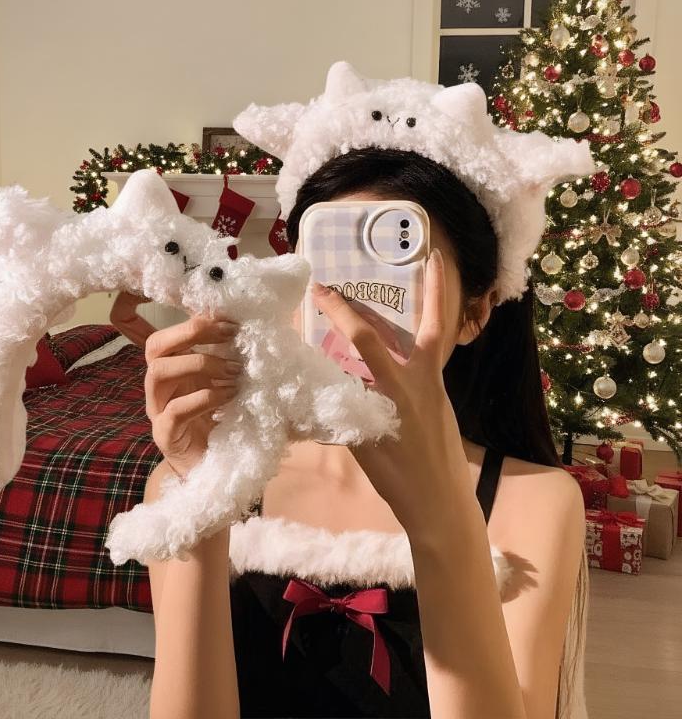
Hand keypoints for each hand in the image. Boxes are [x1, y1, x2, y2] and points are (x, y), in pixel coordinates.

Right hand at [144, 314, 242, 479]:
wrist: (217, 477)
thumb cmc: (227, 428)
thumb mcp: (232, 389)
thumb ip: (235, 363)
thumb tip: (258, 332)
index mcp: (174, 373)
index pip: (166, 337)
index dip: (192, 321)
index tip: (229, 319)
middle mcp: (160, 389)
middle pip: (155, 347)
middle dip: (191, 332)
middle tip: (229, 335)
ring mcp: (158, 412)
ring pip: (159, 372)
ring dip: (200, 363)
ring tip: (234, 371)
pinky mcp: (166, 436)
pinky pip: (175, 409)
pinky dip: (205, 397)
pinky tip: (230, 397)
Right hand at [310, 247, 460, 524]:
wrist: (442, 506)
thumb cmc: (400, 481)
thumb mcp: (363, 444)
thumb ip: (344, 409)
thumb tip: (319, 386)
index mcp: (398, 390)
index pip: (366, 341)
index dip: (341, 313)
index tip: (321, 292)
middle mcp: (423, 380)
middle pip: (425, 325)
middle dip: (427, 289)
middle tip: (432, 256)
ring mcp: (437, 387)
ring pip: (436, 335)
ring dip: (436, 302)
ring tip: (436, 270)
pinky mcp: (441, 397)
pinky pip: (433, 356)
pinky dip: (425, 335)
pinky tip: (415, 332)